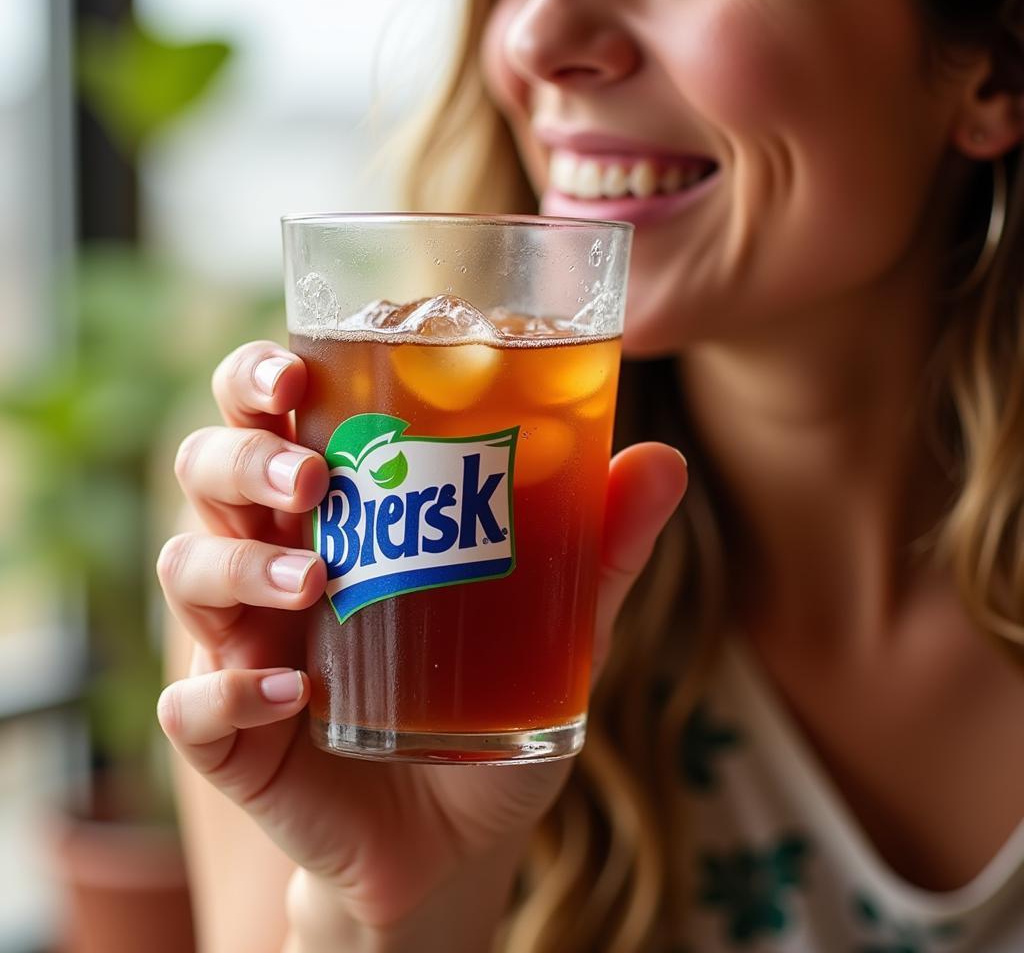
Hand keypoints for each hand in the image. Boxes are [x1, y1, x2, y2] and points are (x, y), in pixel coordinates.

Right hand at [157, 340, 686, 931]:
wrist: (459, 838)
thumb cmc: (492, 704)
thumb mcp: (557, 623)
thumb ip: (600, 547)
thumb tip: (664, 460)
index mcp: (339, 511)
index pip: (271, 416)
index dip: (260, 376)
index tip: (298, 370)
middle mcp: (277, 561)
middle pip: (208, 471)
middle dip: (242, 454)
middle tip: (312, 472)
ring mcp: (246, 645)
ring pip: (188, 572)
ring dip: (238, 562)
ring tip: (316, 577)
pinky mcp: (234, 735)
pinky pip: (192, 703)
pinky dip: (227, 691)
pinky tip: (288, 693)